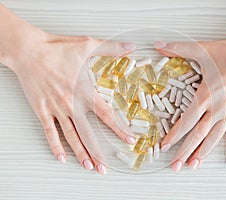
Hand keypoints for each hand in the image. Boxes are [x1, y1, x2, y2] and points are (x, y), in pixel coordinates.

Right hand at [6, 30, 135, 173]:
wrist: (28, 50)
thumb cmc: (56, 48)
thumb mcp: (88, 44)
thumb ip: (111, 48)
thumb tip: (131, 46)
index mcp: (85, 91)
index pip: (107, 114)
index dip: (119, 128)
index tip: (128, 139)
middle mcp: (72, 104)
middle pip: (88, 133)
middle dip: (98, 152)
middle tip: (105, 167)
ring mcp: (56, 109)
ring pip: (70, 136)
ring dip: (80, 153)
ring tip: (88, 166)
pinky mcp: (42, 110)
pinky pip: (49, 132)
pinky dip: (55, 145)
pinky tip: (61, 157)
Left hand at [154, 36, 225, 171]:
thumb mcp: (202, 49)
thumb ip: (178, 49)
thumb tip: (158, 45)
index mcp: (205, 95)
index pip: (186, 121)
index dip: (174, 134)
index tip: (164, 146)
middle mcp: (217, 108)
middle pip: (198, 134)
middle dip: (184, 151)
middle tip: (175, 166)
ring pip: (215, 138)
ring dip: (203, 153)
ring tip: (193, 166)